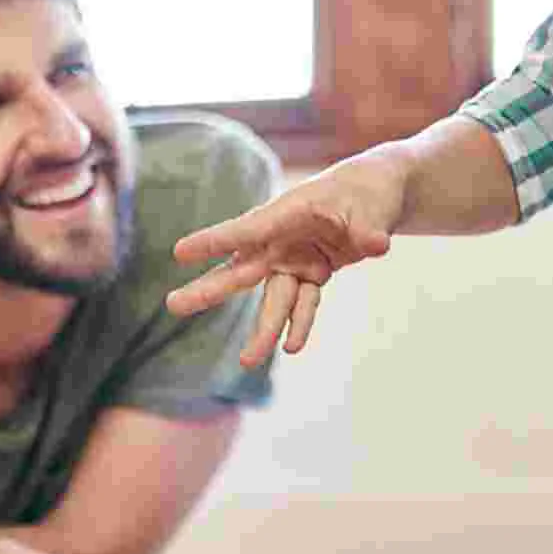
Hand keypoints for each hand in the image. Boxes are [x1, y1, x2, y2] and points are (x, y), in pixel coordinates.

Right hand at [165, 148, 404, 365]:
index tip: (179, 252)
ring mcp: (294, 260)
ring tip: (246, 362)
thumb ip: (368, 230)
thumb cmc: (367, 191)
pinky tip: (292, 347)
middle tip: (173, 305)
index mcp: (287, 214)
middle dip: (208, 290)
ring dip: (262, 330)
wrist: (379, 195)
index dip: (214, 241)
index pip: (246, 230)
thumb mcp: (371, 207)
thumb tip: (377, 245)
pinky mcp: (312, 275)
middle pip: (241, 271)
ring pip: (272, 299)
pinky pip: (303, 304)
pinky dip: (301, 324)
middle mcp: (282, 240)